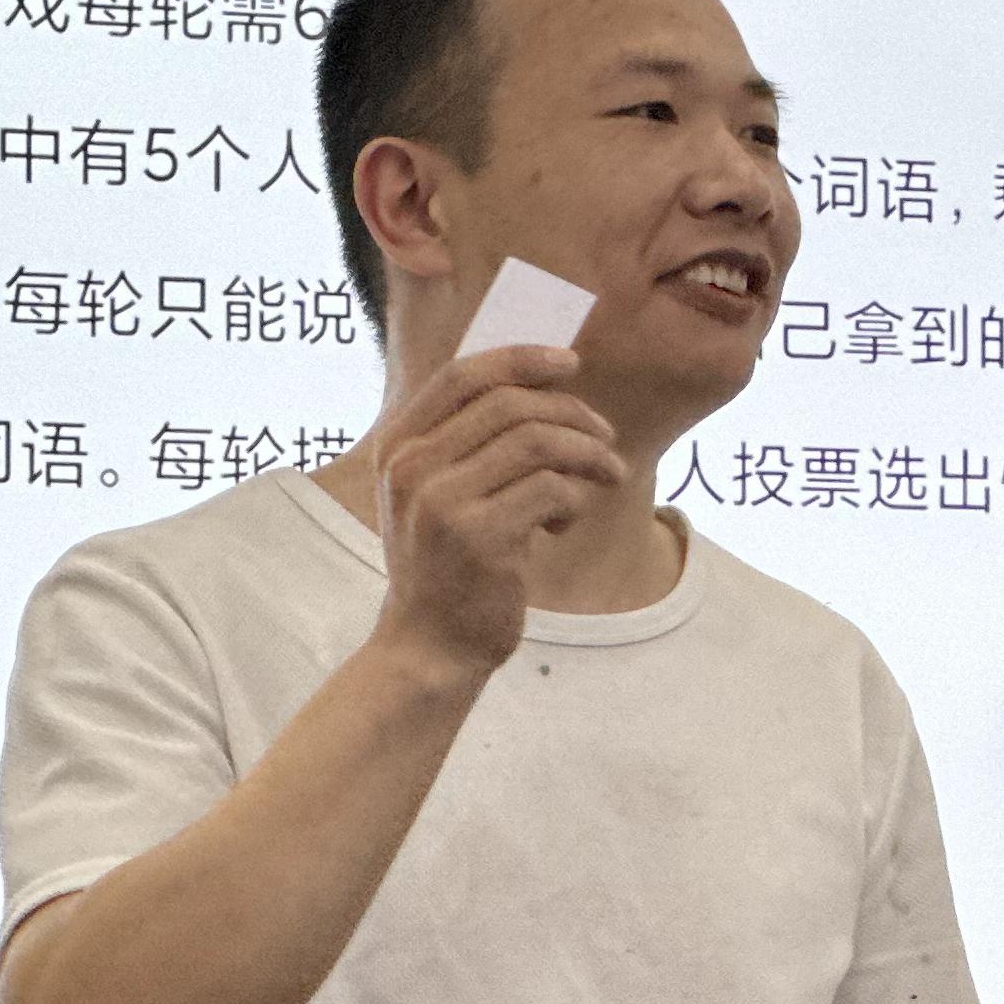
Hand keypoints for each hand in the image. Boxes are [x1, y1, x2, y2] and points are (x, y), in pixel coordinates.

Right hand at [371, 346, 625, 676]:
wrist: (431, 643)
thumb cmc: (448, 563)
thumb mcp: (438, 492)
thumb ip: (468, 441)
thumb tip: (545, 386)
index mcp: (398, 446)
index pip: (462, 376)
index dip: (521, 359)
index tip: (570, 363)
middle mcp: (411, 467)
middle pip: (510, 404)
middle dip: (572, 413)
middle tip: (606, 438)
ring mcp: (441, 502)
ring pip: (538, 442)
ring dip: (587, 454)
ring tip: (606, 475)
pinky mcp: (478, 538)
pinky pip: (551, 489)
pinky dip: (575, 499)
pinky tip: (565, 524)